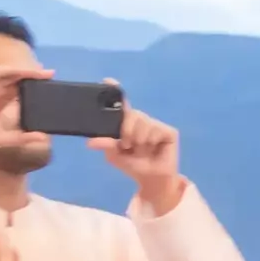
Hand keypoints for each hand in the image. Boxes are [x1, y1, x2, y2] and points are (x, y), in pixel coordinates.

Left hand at [97, 92, 189, 213]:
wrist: (151, 179)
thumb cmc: (133, 165)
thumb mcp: (114, 155)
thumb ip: (105, 144)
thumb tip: (90, 142)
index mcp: (126, 123)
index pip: (120, 103)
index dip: (114, 90)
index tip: (107, 81)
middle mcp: (141, 120)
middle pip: (132, 114)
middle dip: (127, 132)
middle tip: (128, 146)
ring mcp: (156, 124)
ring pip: (143, 123)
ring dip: (139, 140)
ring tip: (142, 150)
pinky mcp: (169, 131)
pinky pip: (156, 130)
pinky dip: (151, 141)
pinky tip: (154, 148)